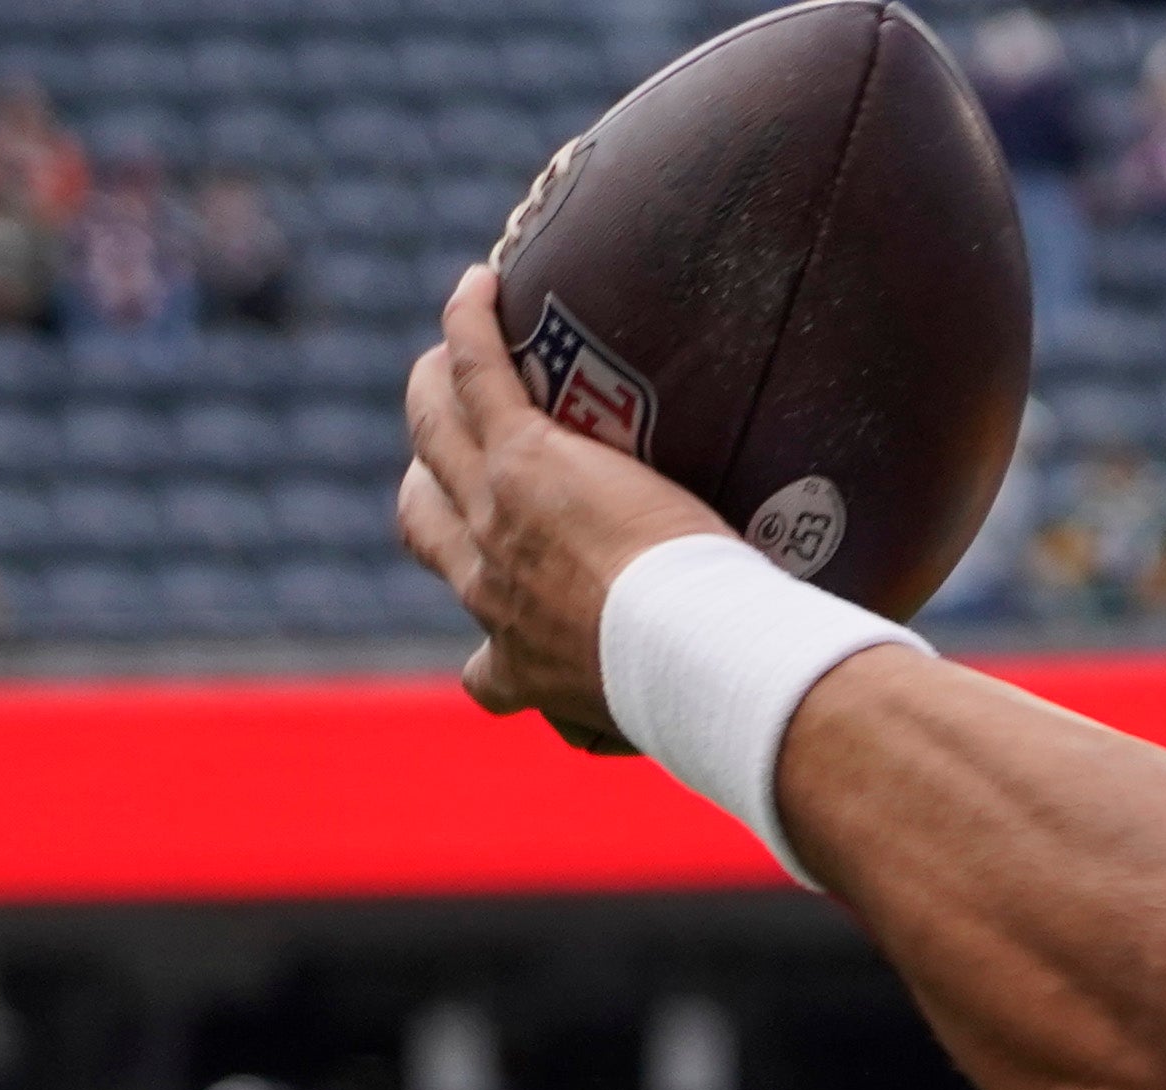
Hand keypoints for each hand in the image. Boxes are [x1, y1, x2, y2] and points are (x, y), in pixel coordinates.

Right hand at [397, 265, 724, 743]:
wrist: (697, 660)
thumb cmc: (703, 695)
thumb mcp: (671, 717)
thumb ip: (678, 714)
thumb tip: (742, 729)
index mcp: (522, 666)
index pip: (483, 661)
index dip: (488, 632)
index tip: (512, 615)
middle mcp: (488, 589)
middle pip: (423, 521)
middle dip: (426, 484)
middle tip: (449, 452)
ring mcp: (496, 514)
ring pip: (435, 432)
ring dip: (434, 391)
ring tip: (448, 361)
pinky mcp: (525, 458)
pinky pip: (477, 373)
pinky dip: (471, 326)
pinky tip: (481, 285)